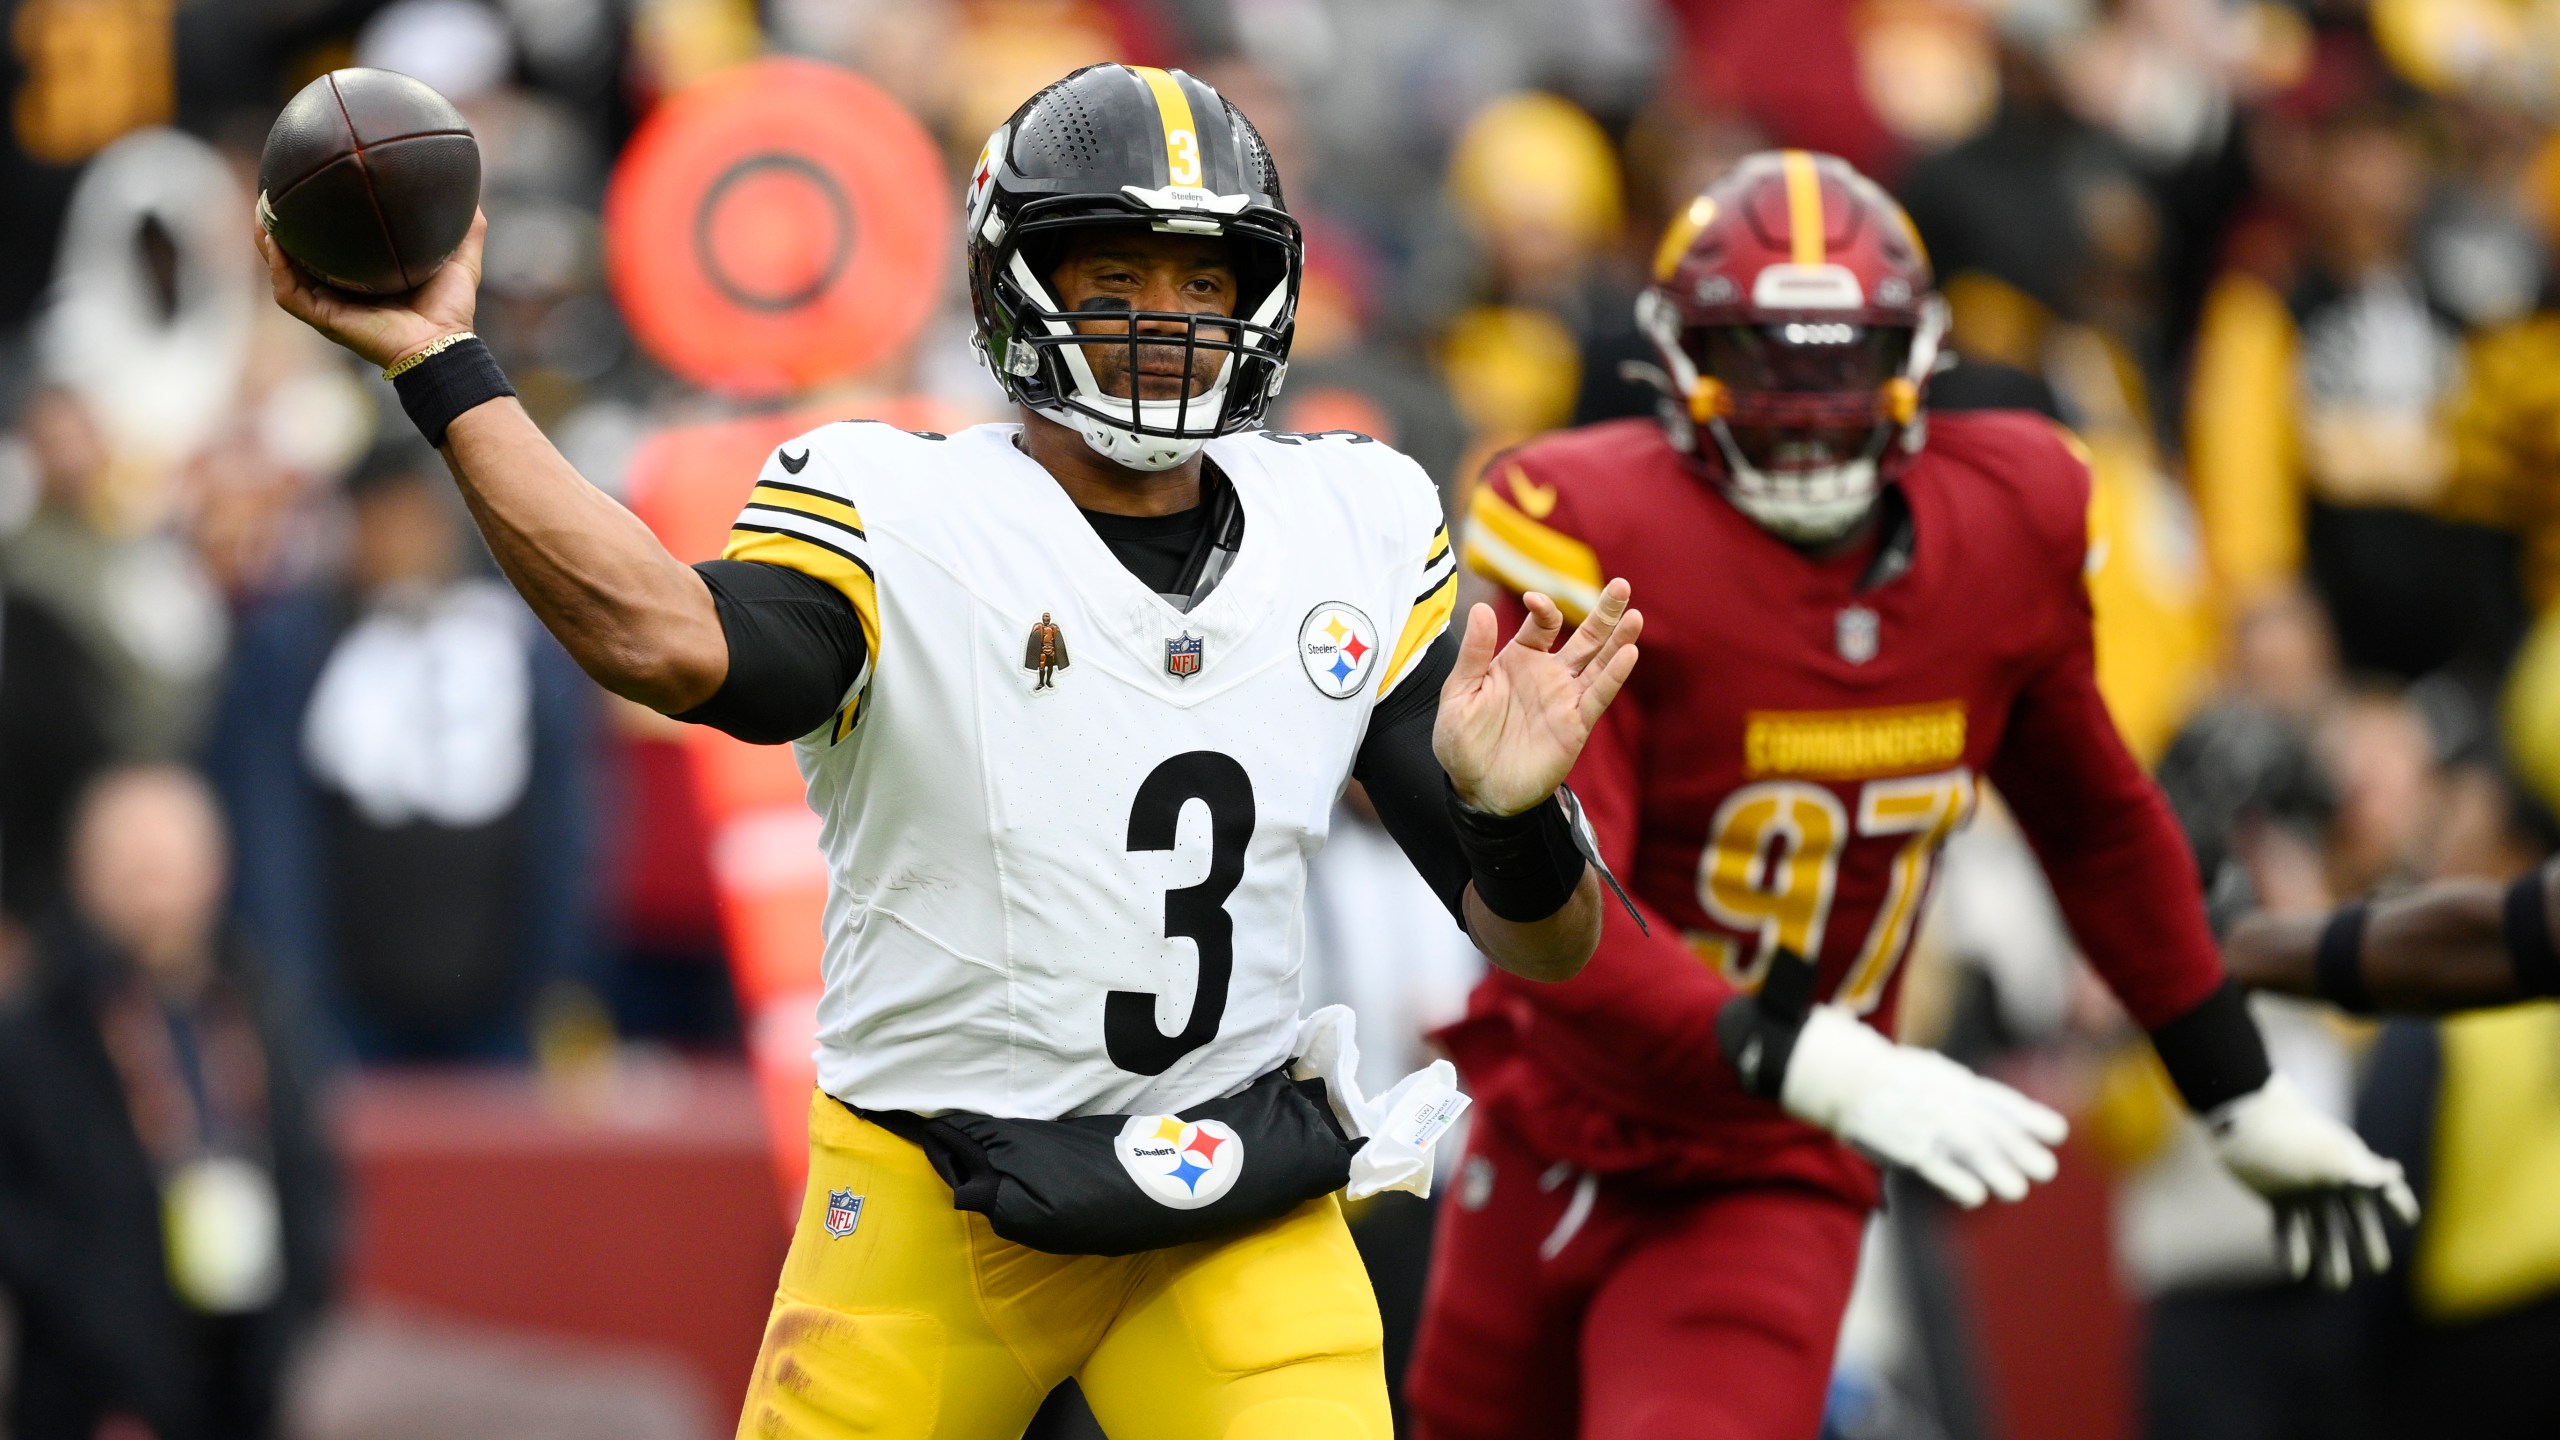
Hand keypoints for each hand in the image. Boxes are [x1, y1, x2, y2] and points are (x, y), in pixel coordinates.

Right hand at [254, 207, 485, 370]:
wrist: (442, 346)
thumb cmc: (450, 310)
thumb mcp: (459, 260)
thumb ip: (467, 230)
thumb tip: (473, 195)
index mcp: (363, 276)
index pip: (331, 243)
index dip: (317, 219)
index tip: (310, 187)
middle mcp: (340, 289)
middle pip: (298, 253)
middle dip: (281, 224)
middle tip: (273, 193)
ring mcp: (328, 304)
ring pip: (283, 269)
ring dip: (268, 241)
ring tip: (262, 211)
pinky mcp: (323, 318)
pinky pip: (289, 291)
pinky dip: (278, 267)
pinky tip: (274, 242)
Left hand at [1434, 579, 1640, 815]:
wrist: (1477, 789)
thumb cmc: (1462, 741)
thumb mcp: (1458, 693)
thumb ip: (1473, 653)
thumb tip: (1480, 606)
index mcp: (1518, 659)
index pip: (1542, 624)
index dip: (1543, 608)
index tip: (1533, 601)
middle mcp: (1547, 674)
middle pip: (1584, 637)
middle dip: (1603, 612)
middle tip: (1621, 584)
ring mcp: (1564, 699)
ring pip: (1599, 663)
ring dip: (1617, 640)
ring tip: (1634, 615)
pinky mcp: (1575, 725)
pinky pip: (1598, 696)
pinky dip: (1613, 676)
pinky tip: (1628, 654)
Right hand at [1780, 1006, 2068, 1207]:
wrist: (1847, 1075)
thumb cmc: (1889, 1076)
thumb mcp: (1931, 1071)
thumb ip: (1961, 1092)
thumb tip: (1994, 1109)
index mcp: (1956, 1083)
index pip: (2000, 1101)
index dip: (2030, 1117)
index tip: (2057, 1132)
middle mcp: (1948, 1103)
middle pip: (1991, 1128)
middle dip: (2021, 1148)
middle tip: (2046, 1168)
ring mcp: (1928, 1124)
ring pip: (1971, 1149)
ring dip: (1997, 1170)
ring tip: (2016, 1190)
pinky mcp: (1907, 1147)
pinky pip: (1938, 1168)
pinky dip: (1959, 1183)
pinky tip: (1975, 1197)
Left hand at [2207, 1074, 2417, 1288]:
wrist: (2245, 1122)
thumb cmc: (2294, 1139)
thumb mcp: (2331, 1157)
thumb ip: (2364, 1171)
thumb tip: (2395, 1176)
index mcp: (2350, 1167)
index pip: (2383, 1189)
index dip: (2398, 1203)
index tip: (2407, 1219)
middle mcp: (2330, 1182)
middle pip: (2355, 1218)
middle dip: (2367, 1241)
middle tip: (2377, 1266)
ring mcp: (2303, 1190)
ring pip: (2322, 1230)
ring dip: (2329, 1255)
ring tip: (2334, 1285)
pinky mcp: (2277, 1197)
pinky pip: (2288, 1228)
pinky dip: (2291, 1249)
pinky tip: (2295, 1271)